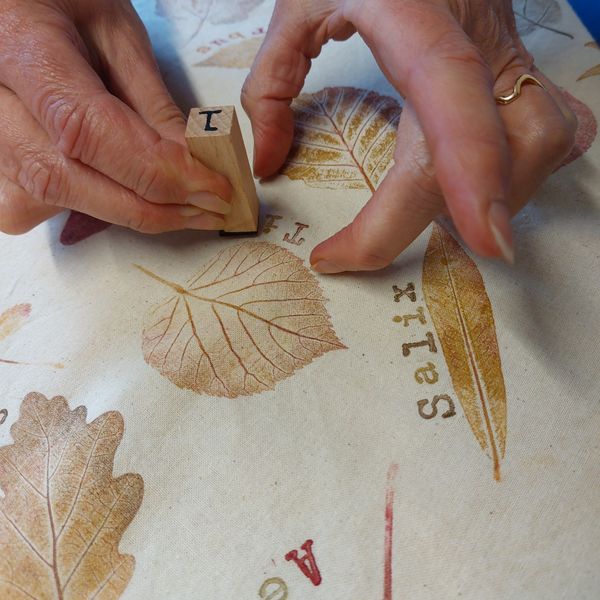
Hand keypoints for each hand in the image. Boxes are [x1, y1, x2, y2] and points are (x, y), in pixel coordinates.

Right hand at [0, 0, 231, 235]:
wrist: (14, 5)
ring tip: (180, 206)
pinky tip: (123, 191)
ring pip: (49, 200)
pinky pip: (29, 205)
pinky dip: (85, 204)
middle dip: (151, 207)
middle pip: (67, 179)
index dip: (157, 170)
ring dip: (124, 211)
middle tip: (208, 209)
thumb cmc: (63, 1)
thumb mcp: (116, 31)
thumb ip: (151, 101)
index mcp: (21, 47)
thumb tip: (193, 163)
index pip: (89, 130)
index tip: (214, 190)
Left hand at [242, 0, 575, 270]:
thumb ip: (270, 86)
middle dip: (458, 215)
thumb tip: (269, 167)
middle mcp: (480, 34)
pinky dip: (524, 173)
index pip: (451, 98)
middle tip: (372, 247)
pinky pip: (557, 130)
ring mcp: (511, 50)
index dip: (457, 179)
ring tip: (426, 210)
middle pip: (506, 143)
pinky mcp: (524, 63)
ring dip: (490, 199)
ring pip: (543, 144)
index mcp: (418, 11)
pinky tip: (485, 182)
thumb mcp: (297, 4)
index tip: (403, 246)